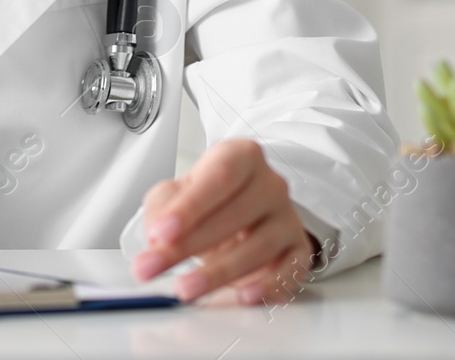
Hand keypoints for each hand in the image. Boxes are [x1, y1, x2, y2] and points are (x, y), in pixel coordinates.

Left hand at [130, 138, 316, 305]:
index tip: (161, 233)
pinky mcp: (298, 249)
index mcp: (242, 157)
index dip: (190, 207)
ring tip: (186, 288)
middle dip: (189, 246)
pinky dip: (269, 286)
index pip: (220, 177)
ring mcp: (288, 217)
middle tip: (155, 267)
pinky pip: (290, 269)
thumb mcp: (174, 195)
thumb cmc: (208, 201)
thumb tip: (158, 239)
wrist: (239, 213)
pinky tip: (243, 296)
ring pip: (260, 246)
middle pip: (235, 214)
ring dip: (219, 273)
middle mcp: (270, 184)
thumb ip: (162, 210)